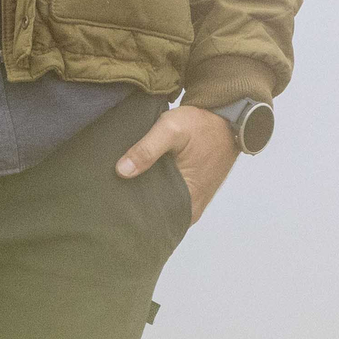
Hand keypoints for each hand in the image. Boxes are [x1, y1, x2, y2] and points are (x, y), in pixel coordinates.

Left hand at [116, 105, 238, 224]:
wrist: (227, 119)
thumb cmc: (201, 125)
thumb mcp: (171, 129)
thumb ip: (147, 150)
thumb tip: (122, 171)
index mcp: (188, 200)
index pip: (153, 220)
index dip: (132, 213)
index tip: (112, 204)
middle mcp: (191, 207)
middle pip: (155, 216)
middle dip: (135, 207)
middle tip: (111, 196)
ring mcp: (193, 201)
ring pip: (161, 208)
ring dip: (145, 198)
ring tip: (121, 189)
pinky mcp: (192, 193)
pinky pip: (168, 198)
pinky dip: (155, 192)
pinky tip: (138, 182)